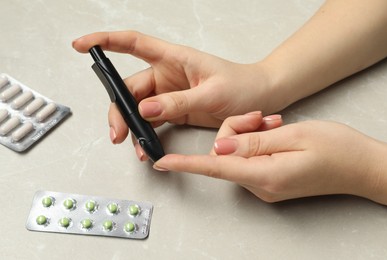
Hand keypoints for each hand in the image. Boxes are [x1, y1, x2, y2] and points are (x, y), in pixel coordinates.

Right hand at [72, 31, 278, 148]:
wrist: (259, 99)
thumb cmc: (241, 85)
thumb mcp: (211, 93)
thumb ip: (179, 102)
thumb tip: (145, 109)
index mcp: (173, 58)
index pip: (132, 43)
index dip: (105, 42)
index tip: (81, 46)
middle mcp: (166, 74)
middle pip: (130, 89)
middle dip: (120, 111)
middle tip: (118, 134)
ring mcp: (168, 94)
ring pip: (138, 108)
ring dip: (131, 127)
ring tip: (135, 147)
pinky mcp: (174, 111)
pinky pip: (152, 122)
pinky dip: (146, 135)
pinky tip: (146, 147)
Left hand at [153, 114, 386, 204]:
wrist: (363, 167)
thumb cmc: (337, 150)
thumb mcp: (295, 135)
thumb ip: (252, 142)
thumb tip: (219, 146)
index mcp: (265, 175)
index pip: (215, 168)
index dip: (185, 163)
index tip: (162, 161)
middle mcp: (261, 186)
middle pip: (226, 154)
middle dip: (236, 129)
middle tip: (264, 117)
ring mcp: (266, 186)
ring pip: (237, 154)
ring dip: (249, 134)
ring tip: (276, 124)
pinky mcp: (270, 180)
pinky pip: (249, 159)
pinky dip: (256, 142)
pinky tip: (275, 133)